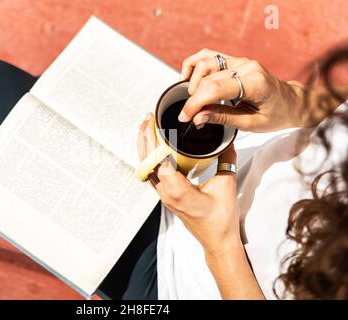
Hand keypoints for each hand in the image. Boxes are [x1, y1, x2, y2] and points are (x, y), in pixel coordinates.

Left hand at [137, 113, 241, 252]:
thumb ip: (225, 159)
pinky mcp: (166, 197)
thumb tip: (227, 139)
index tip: (153, 123)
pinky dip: (150, 158)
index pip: (158, 161)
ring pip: (147, 168)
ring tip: (145, 128)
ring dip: (145, 148)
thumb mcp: (226, 185)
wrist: (216, 241)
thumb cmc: (220, 219)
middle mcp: (166, 193)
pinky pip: (153, 174)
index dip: (153, 141)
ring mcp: (164, 196)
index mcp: (178, 190)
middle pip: (147, 162)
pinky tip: (153, 148)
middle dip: (145, 138)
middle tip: (146, 118)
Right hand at [178, 48, 305, 131]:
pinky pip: (208, 56)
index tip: (185, 117)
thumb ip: (222, 118)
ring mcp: (239, 61)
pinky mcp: (234, 61)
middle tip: (188, 116)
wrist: (292, 103)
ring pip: (204, 63)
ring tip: (193, 100)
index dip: (195, 103)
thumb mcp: (251, 124)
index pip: (215, 88)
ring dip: (192, 82)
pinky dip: (194, 65)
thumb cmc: (276, 114)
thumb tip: (198, 117)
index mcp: (254, 82)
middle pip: (207, 78)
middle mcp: (246, 66)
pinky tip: (188, 78)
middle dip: (192, 99)